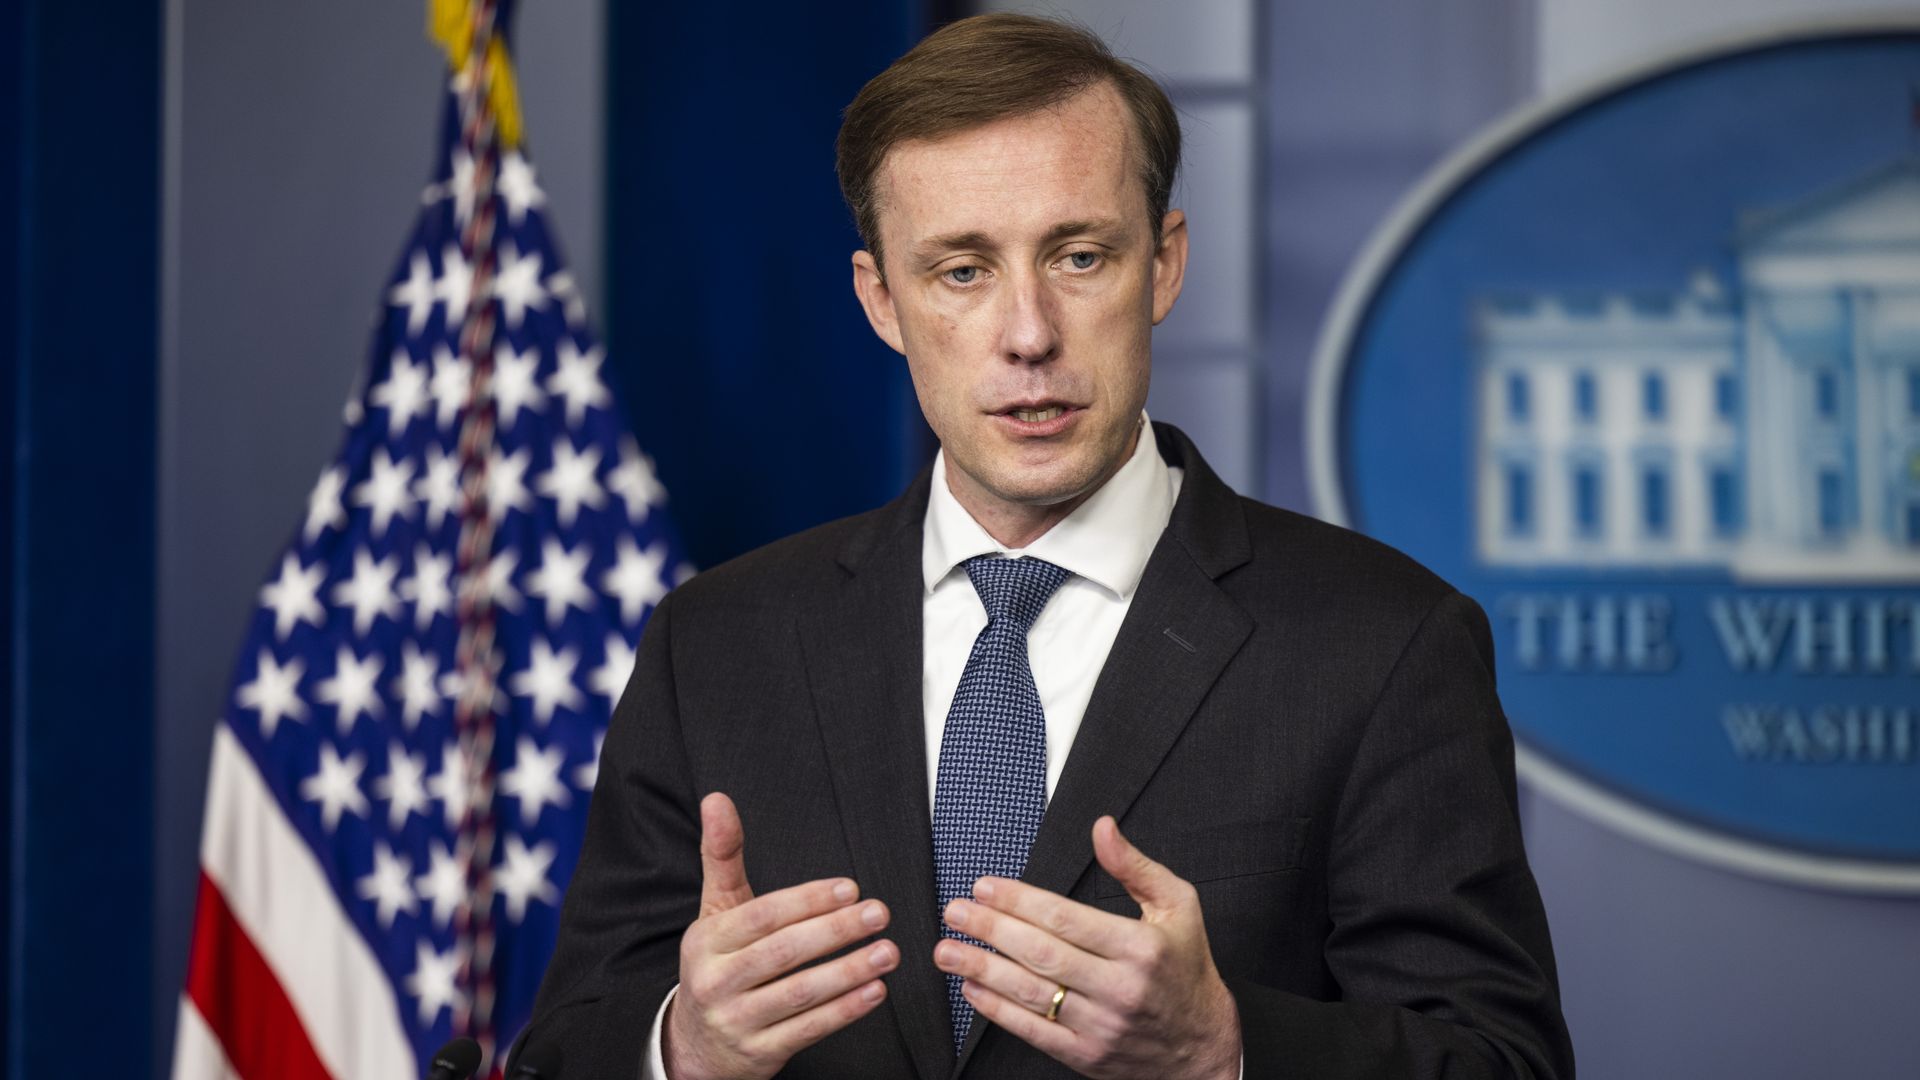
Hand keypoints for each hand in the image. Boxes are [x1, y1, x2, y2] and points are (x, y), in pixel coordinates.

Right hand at [663, 793, 897, 1079]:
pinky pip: (808, 1030)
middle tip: (878, 913)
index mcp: (707, 940)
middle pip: (783, 953)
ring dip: (848, 972)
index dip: (806, 901)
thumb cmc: (717, 965)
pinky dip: (845, 1011)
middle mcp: (717, 981)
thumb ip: (722, 857)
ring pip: (799, 994)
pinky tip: (875, 991)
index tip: (848, 888)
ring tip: (887, 952)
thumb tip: (717, 800)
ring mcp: (737, 1020)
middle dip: (836, 932)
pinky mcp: (759, 1052)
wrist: (695, 1045)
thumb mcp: (714, 911)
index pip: (761, 916)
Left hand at [934, 816, 1240, 1079]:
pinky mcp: (1087, 1056)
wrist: (1202, 1046)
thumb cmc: (1186, 967)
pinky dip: (998, 1010)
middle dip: (991, 930)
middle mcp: (1120, 988)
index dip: (1018, 901)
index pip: (1065, 919)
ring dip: (982, 970)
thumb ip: (1135, 866)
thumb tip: (1101, 828)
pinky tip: (972, 989)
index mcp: (1140, 947)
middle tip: (955, 912)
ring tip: (948, 951)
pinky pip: (1034, 1031)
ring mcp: (1102, 1026)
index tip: (984, 886)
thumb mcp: (1178, 906)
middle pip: (1041, 954)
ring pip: (1031, 993)